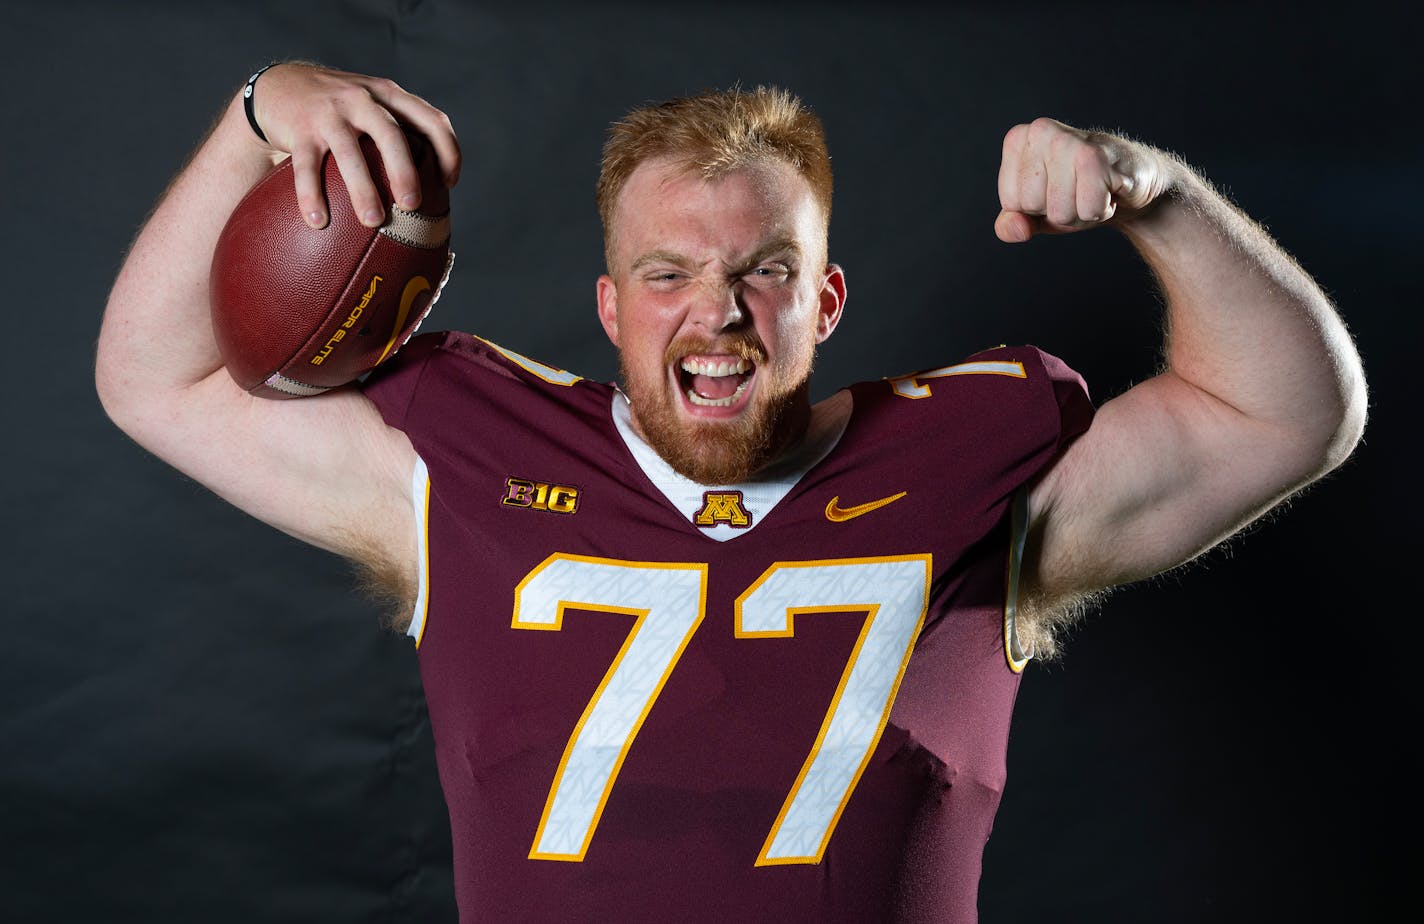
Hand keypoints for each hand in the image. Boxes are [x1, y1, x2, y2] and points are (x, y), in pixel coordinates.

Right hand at [248, 62, 460, 228]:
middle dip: (404, 172)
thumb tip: (436, 186)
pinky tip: (318, 221)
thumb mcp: (373, 105)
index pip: (431, 119)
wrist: (279, 86)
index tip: (449, 184)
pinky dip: (311, 195)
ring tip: (373, 221)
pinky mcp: (300, 129)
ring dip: (362, 189)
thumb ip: (400, 129)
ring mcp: (329, 113)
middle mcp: (362, 99)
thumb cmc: (339, 108)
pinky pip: (306, 167)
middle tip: (413, 206)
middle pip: (392, 135)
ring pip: (350, 153)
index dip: (448, 151)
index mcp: (388, 95)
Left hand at [995, 118, 1172, 242]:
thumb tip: (1015, 229)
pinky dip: (1100, 211)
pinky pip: (1087, 210)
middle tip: (1078, 190)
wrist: (1132, 182)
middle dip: (1058, 210)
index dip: (1035, 209)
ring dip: (1081, 212)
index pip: (1012, 202)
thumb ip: (1011, 225)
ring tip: (1093, 189)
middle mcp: (1041, 131)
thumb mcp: (1036, 213)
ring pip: (1059, 211)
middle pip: (1032, 206)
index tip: (1055, 190)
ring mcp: (1068, 141)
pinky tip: (1109, 190)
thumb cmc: (1077, 193)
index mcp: (1018, 139)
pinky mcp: (1098, 157)